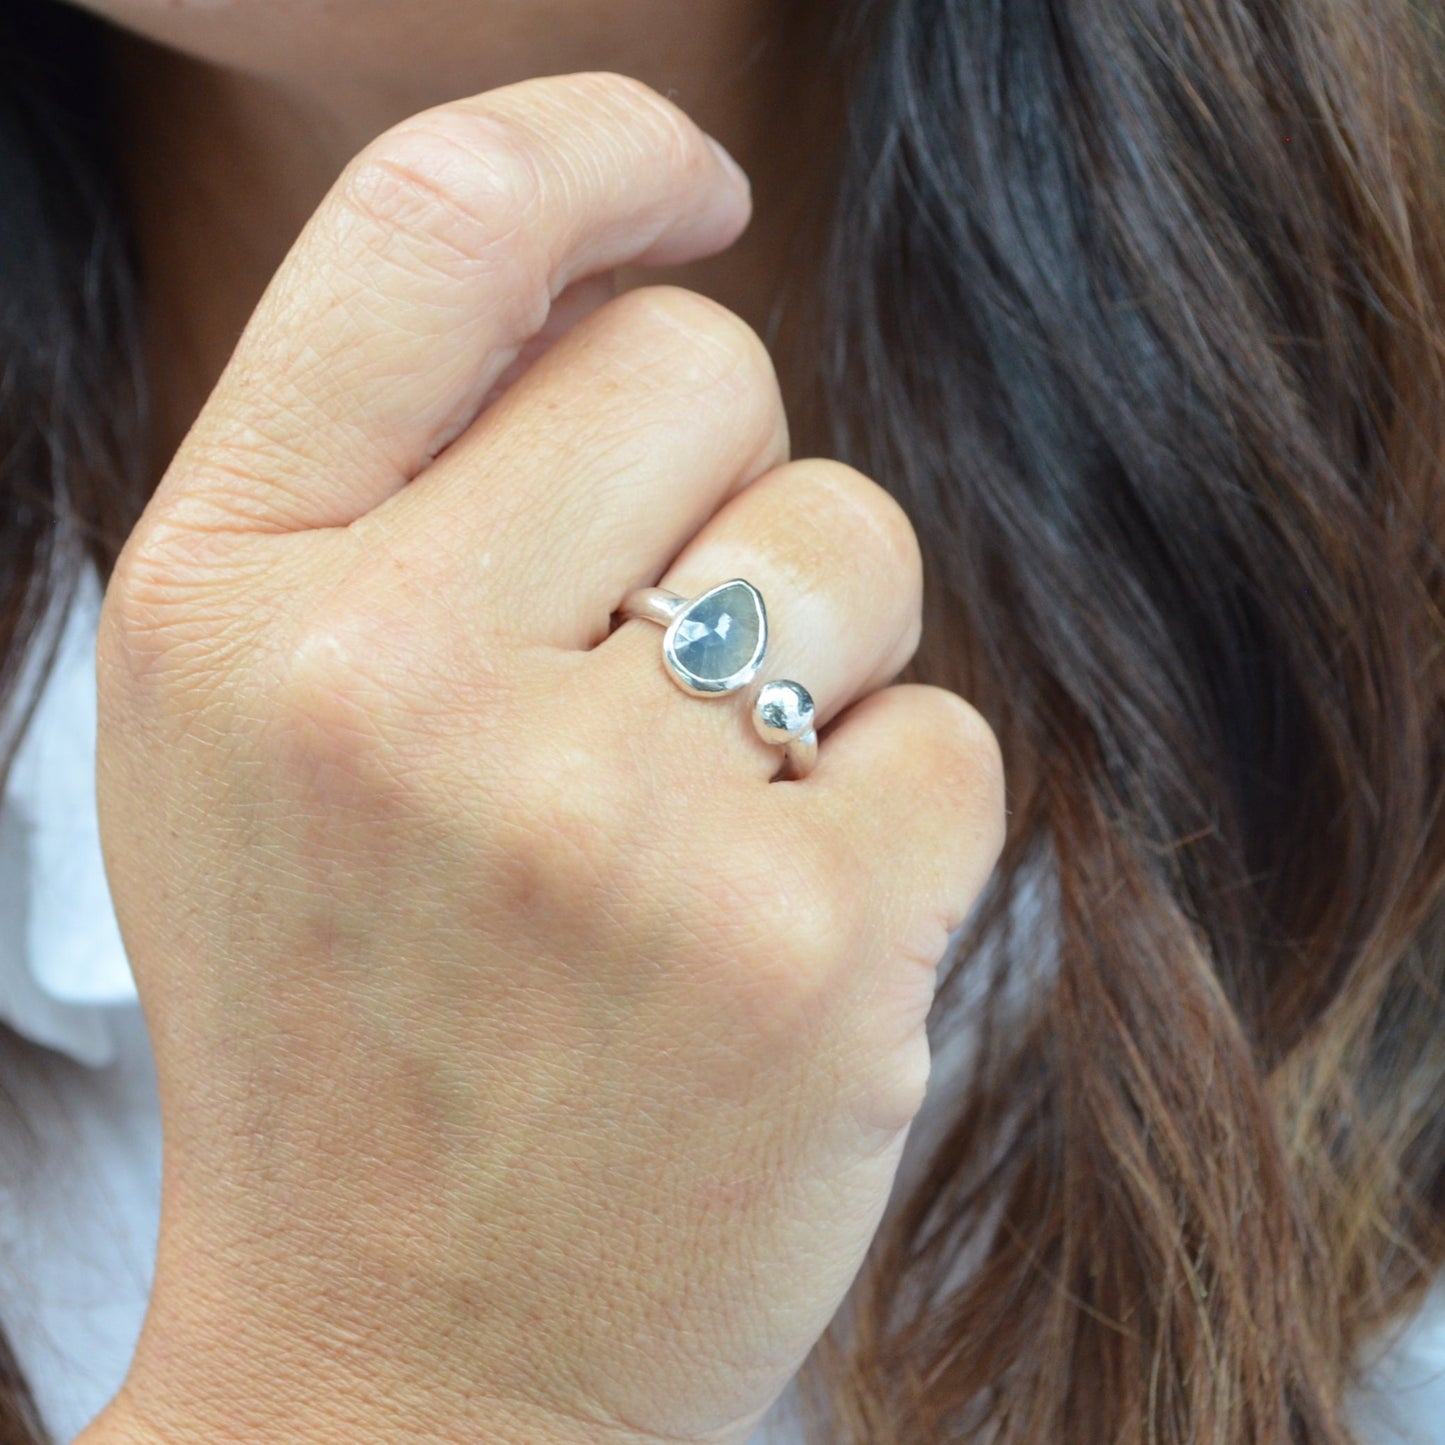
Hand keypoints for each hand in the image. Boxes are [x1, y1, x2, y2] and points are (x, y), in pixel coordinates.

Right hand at [86, 72, 1003, 1444]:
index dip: (592, 151)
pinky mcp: (811, 948)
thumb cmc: (344, 1028)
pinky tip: (769, 944)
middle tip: (655, 665)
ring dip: (817, 658)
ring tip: (694, 833)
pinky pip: (947, 737)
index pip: (434, 226)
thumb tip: (624, 311)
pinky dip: (892, 818)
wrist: (401, 1361)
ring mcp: (612, 823)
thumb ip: (406, 499)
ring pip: (854, 541)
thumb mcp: (268, 734)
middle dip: (721, 480)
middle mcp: (396, 683)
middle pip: (703, 366)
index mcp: (232, 597)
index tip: (684, 181)